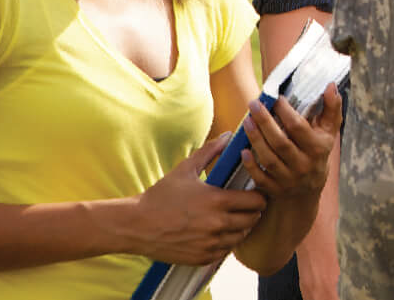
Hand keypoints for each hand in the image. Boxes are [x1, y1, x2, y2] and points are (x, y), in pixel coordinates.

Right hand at [130, 134, 269, 265]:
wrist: (136, 225)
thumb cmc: (160, 195)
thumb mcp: (185, 169)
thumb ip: (210, 151)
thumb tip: (228, 136)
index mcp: (218, 200)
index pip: (257, 201)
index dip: (258, 196)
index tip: (252, 194)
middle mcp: (218, 224)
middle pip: (253, 219)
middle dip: (252, 212)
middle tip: (243, 207)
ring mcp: (211, 243)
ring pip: (241, 237)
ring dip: (240, 228)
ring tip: (230, 219)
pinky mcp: (203, 257)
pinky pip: (226, 251)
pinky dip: (225, 243)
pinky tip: (216, 233)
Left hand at [239, 84, 342, 201]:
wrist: (308, 190)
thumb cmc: (318, 151)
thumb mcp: (329, 131)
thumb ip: (332, 107)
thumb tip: (331, 86)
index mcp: (318, 148)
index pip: (298, 128)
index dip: (285, 111)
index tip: (276, 98)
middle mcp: (304, 165)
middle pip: (281, 142)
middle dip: (265, 121)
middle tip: (253, 104)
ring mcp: (288, 179)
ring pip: (269, 159)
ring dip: (255, 139)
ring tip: (247, 120)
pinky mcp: (274, 189)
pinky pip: (260, 178)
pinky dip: (251, 165)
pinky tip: (243, 150)